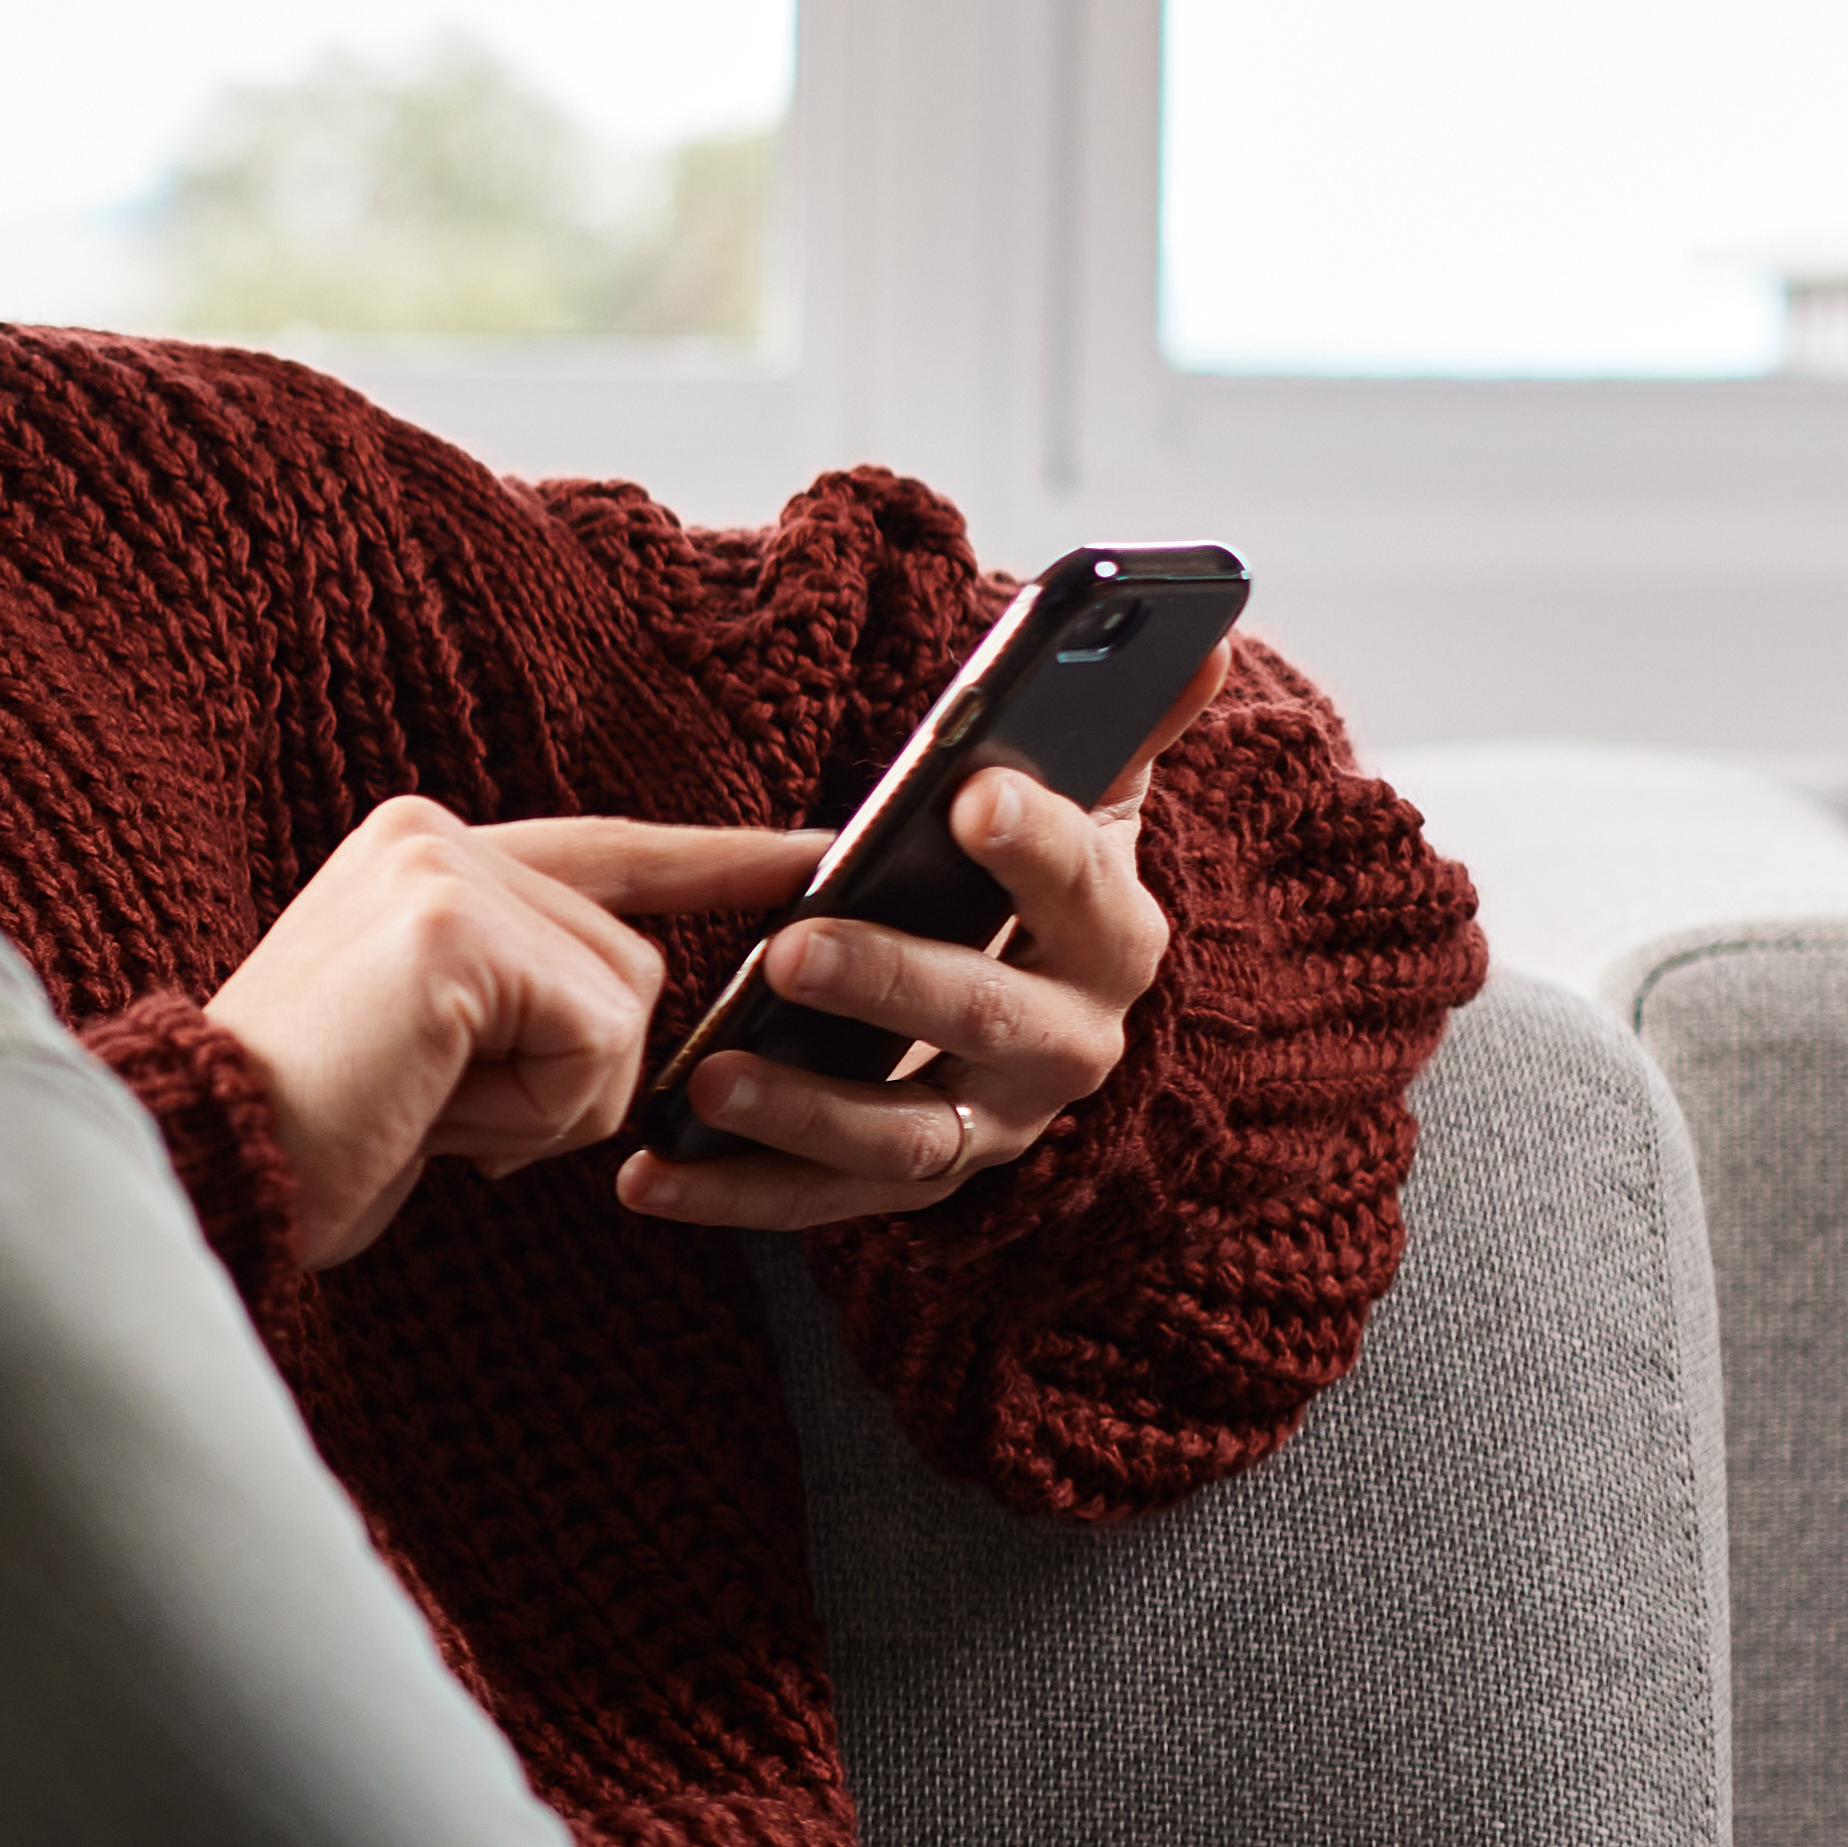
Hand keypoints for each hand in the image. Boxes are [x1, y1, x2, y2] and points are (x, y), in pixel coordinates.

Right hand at [205, 800, 833, 1270]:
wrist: (209, 1162)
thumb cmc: (309, 1132)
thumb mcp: (434, 1040)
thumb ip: (523, 992)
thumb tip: (637, 1011)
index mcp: (421, 848)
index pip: (606, 850)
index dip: (715, 862)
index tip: (810, 852)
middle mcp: (432, 834)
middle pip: (632, 959)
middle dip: (572, 1075)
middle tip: (447, 1111)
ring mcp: (442, 870)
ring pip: (626, 1003)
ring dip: (553, 1102)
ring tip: (433, 1111)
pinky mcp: (456, 930)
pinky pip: (596, 1038)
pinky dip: (538, 1111)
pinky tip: (439, 1114)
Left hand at [613, 759, 1167, 1235]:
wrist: (1017, 1001)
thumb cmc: (1023, 880)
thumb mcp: (1082, 800)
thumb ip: (1124, 725)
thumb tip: (1200, 645)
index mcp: (1111, 940)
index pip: (1084, 893)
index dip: (1038, 847)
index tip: (972, 795)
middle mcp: (1066, 1046)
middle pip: (988, 1018)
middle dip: (892, 983)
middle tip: (796, 946)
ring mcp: (986, 1125)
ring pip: (904, 1133)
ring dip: (804, 1110)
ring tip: (712, 1074)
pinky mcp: (905, 1181)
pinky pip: (818, 1202)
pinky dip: (733, 1196)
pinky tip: (647, 1176)